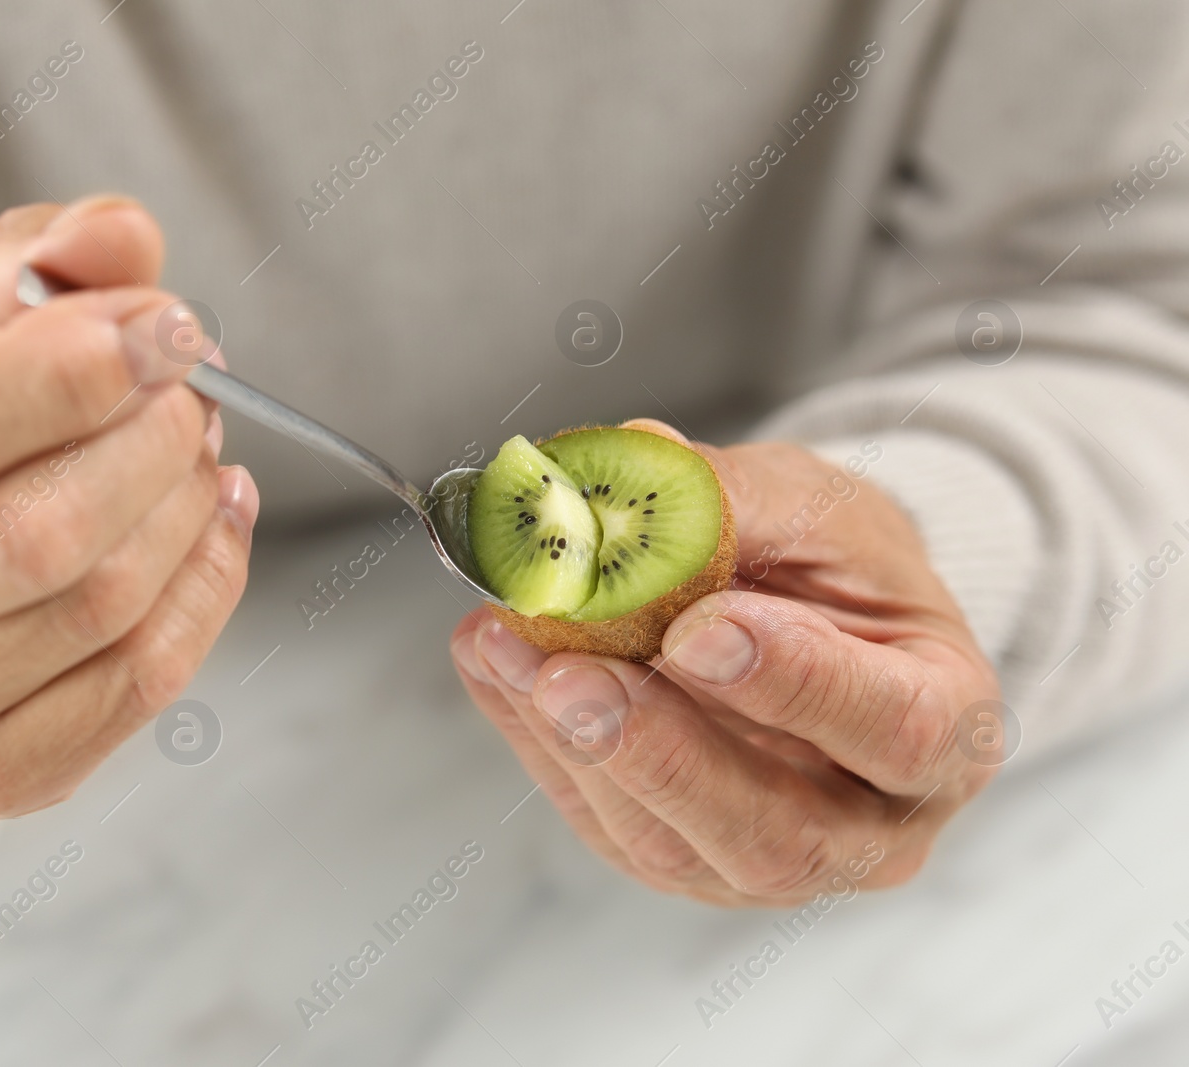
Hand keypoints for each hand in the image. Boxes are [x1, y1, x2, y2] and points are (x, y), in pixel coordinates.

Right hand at [0, 197, 258, 823]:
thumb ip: (27, 264)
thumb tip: (125, 242)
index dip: (76, 373)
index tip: (165, 327)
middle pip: (38, 535)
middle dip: (152, 444)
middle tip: (192, 390)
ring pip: (99, 609)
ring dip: (187, 510)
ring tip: (198, 447)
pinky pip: (135, 686)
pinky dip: (206, 588)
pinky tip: (212, 521)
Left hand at [450, 421, 1000, 904]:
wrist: (820, 619)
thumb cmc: (839, 567)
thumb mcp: (816, 506)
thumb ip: (734, 496)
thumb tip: (635, 458)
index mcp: (950, 727)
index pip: (894, 729)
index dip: (794, 683)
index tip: (699, 628)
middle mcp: (874, 826)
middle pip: (774, 834)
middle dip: (658, 752)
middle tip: (569, 676)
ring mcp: (773, 860)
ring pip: (672, 844)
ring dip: (574, 746)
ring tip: (505, 647)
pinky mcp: (683, 859)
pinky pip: (603, 822)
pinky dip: (536, 741)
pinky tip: (495, 665)